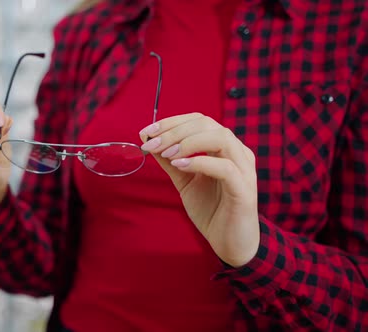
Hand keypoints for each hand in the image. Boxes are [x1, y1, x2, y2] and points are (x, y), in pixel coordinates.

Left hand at [139, 113, 258, 267]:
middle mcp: (237, 153)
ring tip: (168, 155)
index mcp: (224, 148)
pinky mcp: (244, 190)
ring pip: (221, 138)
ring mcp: (244, 170)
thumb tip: (150, 142)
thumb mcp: (185, 181)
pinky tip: (180, 166)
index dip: (172, 122)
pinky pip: (226, 168)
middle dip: (174, 131)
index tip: (147, 132)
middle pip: (207, 125)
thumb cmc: (211, 210)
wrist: (230, 243)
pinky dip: (200, 163)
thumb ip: (171, 161)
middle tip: (151, 144)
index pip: (199, 121)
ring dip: (189, 142)